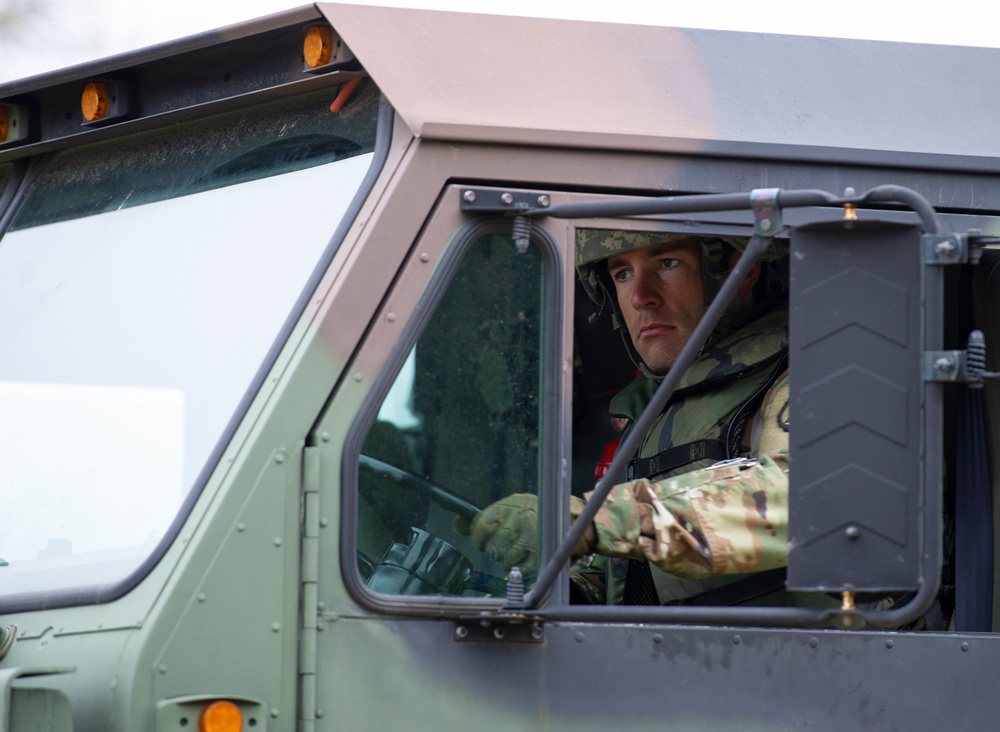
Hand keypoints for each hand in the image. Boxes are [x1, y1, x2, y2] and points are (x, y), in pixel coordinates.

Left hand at [462, 494, 598, 573]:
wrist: (578, 523)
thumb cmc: (542, 514)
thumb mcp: (516, 506)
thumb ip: (487, 516)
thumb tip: (458, 523)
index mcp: (511, 506)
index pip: (479, 525)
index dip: (479, 535)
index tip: (483, 538)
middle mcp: (517, 523)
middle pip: (490, 546)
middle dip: (496, 549)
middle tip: (508, 544)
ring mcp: (527, 543)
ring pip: (503, 560)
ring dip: (510, 559)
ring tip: (525, 549)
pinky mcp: (536, 560)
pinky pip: (518, 571)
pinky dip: (522, 569)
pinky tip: (530, 559)